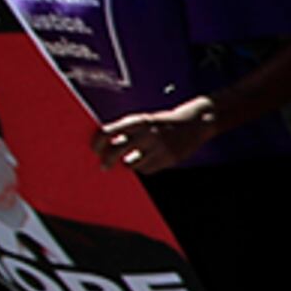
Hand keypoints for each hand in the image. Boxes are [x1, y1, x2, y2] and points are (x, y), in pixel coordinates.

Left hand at [95, 101, 222, 175]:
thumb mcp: (143, 121)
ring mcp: (158, 148)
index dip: (97, 143)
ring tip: (136, 159)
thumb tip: (104, 149)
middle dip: (106, 161)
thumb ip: (125, 131)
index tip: (95, 150)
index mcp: (138, 121)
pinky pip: (147, 170)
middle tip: (104, 166)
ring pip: (131, 164)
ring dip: (130, 164)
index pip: (107, 132)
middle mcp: (146, 134)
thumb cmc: (162, 123)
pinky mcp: (167, 159)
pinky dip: (146, 167)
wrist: (195, 123)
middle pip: (115, 152)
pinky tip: (153, 159)